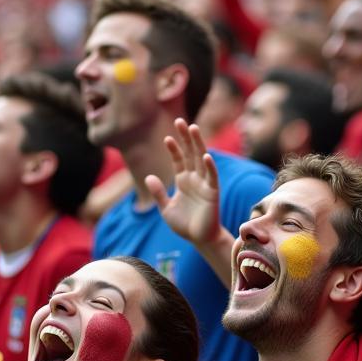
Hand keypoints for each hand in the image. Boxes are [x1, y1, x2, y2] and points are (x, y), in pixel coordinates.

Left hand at [147, 120, 221, 247]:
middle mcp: (194, 179)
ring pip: (201, 159)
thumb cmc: (185, 225)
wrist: (199, 239)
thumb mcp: (166, 209)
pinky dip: (210, 166)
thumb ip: (158, 193)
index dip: (174, 149)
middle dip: (185, 138)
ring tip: (193, 128)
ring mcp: (204, 184)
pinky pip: (212, 177)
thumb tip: (149, 177)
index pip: (179, 160)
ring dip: (198, 144)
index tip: (167, 138)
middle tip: (180, 121)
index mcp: (183, 181)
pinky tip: (206, 156)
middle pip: (190, 153)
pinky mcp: (213, 192)